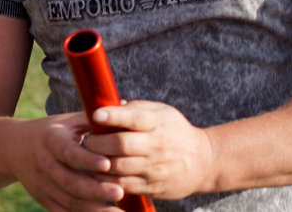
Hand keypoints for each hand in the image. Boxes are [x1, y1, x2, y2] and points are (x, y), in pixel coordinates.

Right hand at [4, 112, 128, 211]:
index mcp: (51, 140)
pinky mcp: (43, 199)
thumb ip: (92, 118)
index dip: (87, 159)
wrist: (13, 148)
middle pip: (70, 181)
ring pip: (69, 200)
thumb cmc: (50, 131)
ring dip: (93, 208)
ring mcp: (43, 184)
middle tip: (119, 192)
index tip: (107, 164)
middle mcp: (44, 164)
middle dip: (95, 189)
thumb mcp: (66, 121)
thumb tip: (122, 105)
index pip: (69, 152)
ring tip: (118, 211)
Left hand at [83, 100, 214, 200]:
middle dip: (98, 142)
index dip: (113, 116)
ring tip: (87, 157)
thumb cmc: (174, 131)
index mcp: (157, 122)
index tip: (95, 115)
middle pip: (121, 145)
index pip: (134, 117)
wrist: (204, 161)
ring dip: (98, 163)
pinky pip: (124, 185)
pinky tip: (97, 174)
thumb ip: (134, 109)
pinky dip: (107, 181)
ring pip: (119, 168)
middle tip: (87, 140)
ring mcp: (155, 168)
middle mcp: (157, 146)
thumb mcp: (160, 112)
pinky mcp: (153, 187)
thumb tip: (105, 104)